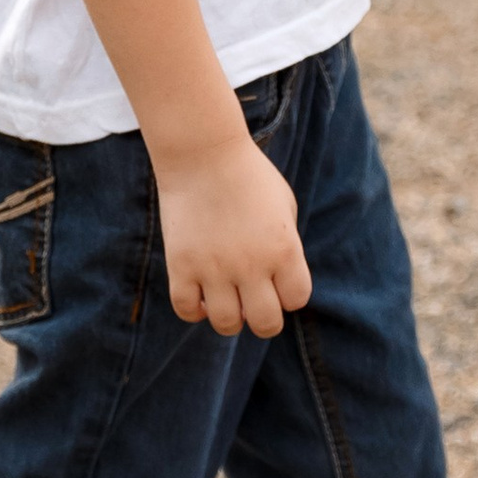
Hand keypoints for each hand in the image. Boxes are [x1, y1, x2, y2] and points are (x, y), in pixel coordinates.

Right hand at [157, 126, 309, 338]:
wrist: (203, 153)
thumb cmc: (249, 176)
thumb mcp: (284, 207)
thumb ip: (287, 247)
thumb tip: (279, 285)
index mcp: (284, 249)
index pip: (296, 299)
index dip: (288, 294)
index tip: (277, 279)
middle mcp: (252, 264)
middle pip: (266, 323)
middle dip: (264, 319)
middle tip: (254, 302)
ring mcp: (214, 268)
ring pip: (227, 324)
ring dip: (230, 318)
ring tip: (226, 298)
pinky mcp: (181, 266)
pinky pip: (187, 310)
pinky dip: (195, 311)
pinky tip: (200, 294)